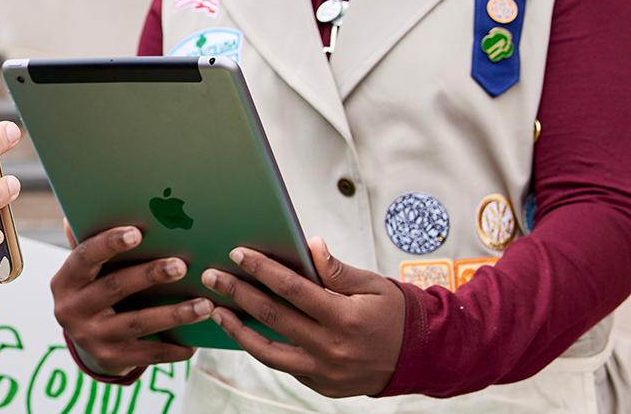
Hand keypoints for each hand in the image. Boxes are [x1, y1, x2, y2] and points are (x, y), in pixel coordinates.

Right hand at [51, 227, 211, 375]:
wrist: (87, 344)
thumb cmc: (95, 292)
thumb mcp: (86, 272)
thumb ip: (89, 245)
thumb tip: (77, 213)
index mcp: (65, 282)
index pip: (85, 257)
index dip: (110, 243)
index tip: (138, 232)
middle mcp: (71, 310)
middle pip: (115, 287)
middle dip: (150, 275)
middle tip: (181, 265)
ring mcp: (90, 337)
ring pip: (137, 323)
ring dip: (173, 314)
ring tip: (204, 305)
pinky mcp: (110, 359)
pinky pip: (146, 354)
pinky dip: (172, 349)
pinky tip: (194, 343)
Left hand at [202, 236, 405, 397]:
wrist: (418, 358)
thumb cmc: (395, 315)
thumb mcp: (374, 285)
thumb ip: (337, 270)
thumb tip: (311, 245)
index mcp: (345, 317)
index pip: (292, 288)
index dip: (262, 269)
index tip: (238, 254)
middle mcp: (332, 347)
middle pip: (272, 317)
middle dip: (238, 293)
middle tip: (212, 278)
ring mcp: (324, 371)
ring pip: (267, 352)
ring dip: (237, 330)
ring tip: (216, 311)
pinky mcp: (320, 385)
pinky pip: (283, 366)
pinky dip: (261, 348)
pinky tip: (244, 331)